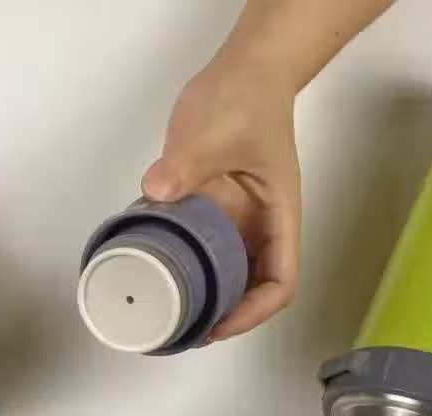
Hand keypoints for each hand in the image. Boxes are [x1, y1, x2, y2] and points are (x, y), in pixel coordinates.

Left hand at [141, 62, 301, 342]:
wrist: (242, 70)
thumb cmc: (249, 100)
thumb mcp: (221, 131)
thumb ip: (190, 161)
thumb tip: (156, 190)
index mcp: (278, 218)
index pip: (281, 281)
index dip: (254, 311)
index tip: (218, 325)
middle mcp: (258, 226)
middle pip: (250, 287)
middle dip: (222, 314)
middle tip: (180, 329)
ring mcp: (232, 218)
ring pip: (221, 271)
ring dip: (199, 294)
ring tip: (165, 312)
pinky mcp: (206, 206)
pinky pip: (193, 244)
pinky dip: (176, 263)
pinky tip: (150, 271)